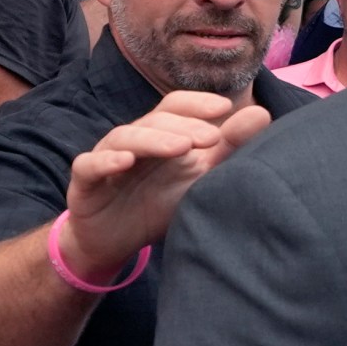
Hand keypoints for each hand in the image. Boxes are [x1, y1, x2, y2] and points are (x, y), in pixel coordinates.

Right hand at [60, 91, 271, 274]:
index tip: (226, 107)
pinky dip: (107, 161)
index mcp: (160, 135)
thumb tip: (262, 113)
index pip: (175, 107)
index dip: (197, 104)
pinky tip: (125, 161)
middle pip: (155, 121)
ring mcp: (106, 158)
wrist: (115, 241)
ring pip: (125, 137)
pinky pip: (91, 165)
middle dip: (184, 126)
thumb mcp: (200, 178)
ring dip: (153, 140)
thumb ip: (229, 148)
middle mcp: (133, 140)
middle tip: (212, 138)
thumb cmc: (159, 203)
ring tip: (181, 147)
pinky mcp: (84, 183)